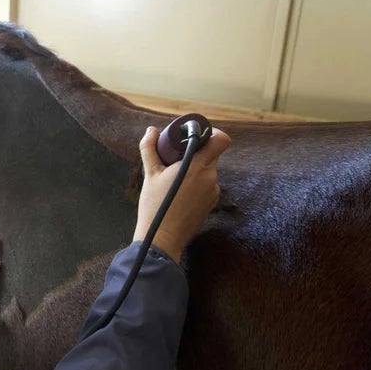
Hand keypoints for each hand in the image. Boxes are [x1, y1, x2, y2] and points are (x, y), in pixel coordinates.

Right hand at [133, 126, 230, 261]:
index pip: (220, 140)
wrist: (162, 239)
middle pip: (212, 155)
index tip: (197, 136)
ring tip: (175, 179)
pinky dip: (197, 184)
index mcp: (197, 166)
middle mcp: (210, 177)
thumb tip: (151, 131)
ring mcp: (213, 192)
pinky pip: (208, 185)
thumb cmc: (155, 205)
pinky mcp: (212, 203)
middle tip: (177, 158)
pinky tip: (181, 193)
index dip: (213, 134)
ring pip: (209, 171)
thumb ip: (150, 148)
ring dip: (196, 170)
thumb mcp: (149, 174)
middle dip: (197, 153)